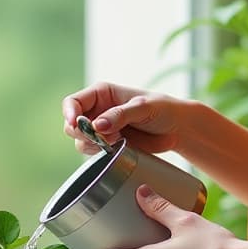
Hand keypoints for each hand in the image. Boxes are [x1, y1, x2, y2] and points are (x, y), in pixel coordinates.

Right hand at [62, 81, 185, 155]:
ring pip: (82, 142)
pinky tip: (121, 147)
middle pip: (72, 126)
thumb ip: (120, 115)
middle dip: (84, 134)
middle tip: (105, 138)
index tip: (76, 124)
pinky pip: (95, 154)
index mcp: (101, 94)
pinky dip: (103, 154)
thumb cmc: (162, 109)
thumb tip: (97, 125)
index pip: (73, 103)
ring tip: (121, 140)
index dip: (70, 114)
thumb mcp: (143, 107)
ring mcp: (101, 130)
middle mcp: (97, 111)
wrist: (177, 129)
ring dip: (96, 145)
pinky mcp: (108, 146)